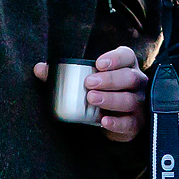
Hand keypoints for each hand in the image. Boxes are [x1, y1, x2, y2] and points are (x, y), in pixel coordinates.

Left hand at [33, 46, 148, 141]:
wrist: (111, 119)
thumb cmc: (99, 91)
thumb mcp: (84, 79)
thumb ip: (62, 74)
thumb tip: (39, 68)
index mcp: (126, 66)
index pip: (127, 56)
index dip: (115, 58)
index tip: (98, 63)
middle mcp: (136, 82)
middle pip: (129, 77)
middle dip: (109, 79)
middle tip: (88, 83)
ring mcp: (139, 103)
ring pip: (130, 99)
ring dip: (111, 99)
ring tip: (91, 99)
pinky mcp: (135, 123)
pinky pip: (129, 123)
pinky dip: (117, 123)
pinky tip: (103, 121)